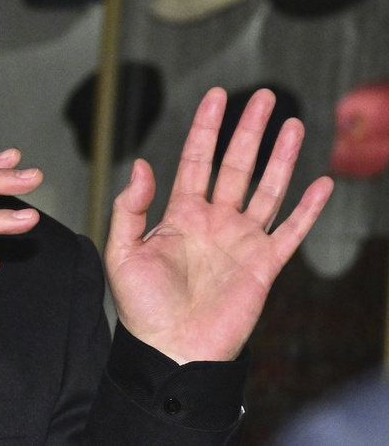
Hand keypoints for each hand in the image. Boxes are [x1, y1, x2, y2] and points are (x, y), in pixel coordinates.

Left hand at [106, 87, 332, 363]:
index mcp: (179, 214)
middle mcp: (213, 221)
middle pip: (235, 165)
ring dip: (280, 157)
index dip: (205, 129)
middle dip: (248, 130)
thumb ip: (130, 208)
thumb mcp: (122, 252)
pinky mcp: (264, 265)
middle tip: (261, 96)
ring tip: (293, 124)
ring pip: (266, 189)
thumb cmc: (141, 307)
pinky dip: (308, 209)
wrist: (171, 349)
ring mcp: (241, 240)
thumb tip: (141, 165)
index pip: (194, 160)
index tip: (216, 97)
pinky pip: (291, 230)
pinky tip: (322, 183)